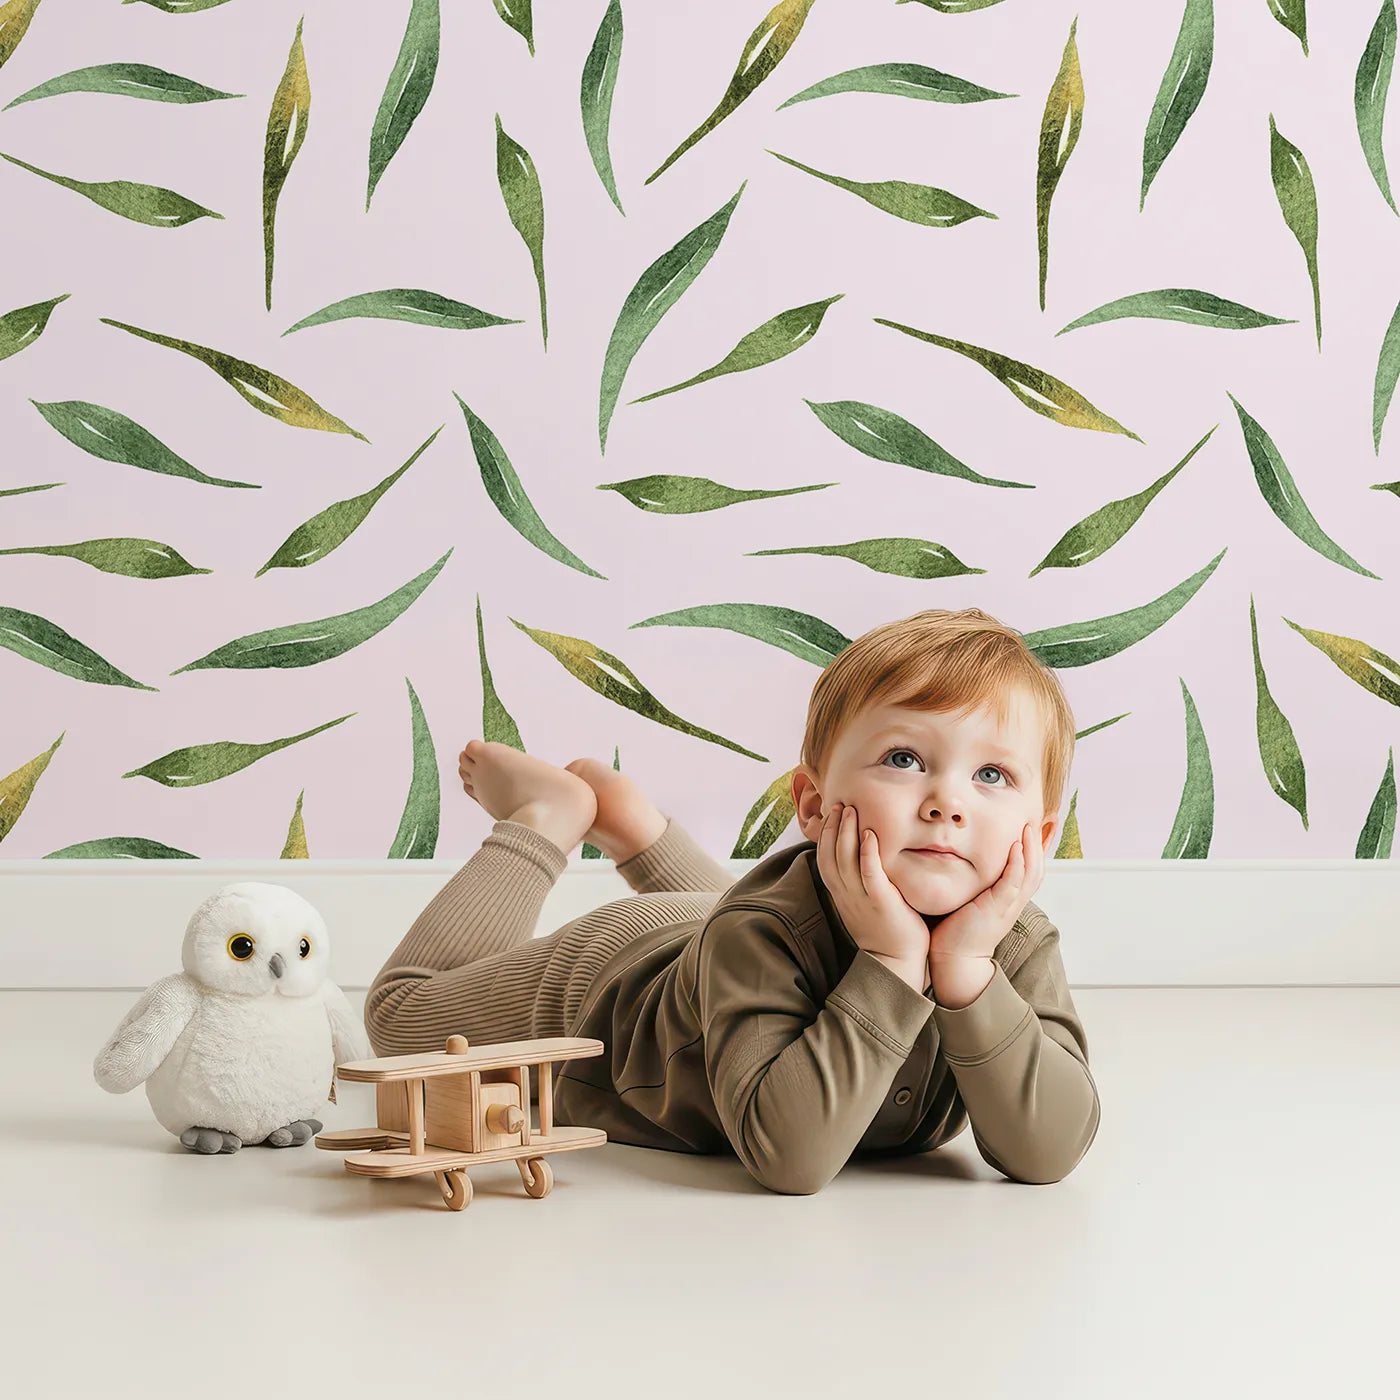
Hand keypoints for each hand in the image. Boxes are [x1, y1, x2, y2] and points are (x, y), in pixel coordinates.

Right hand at [816, 803, 930, 968]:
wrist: (895, 963)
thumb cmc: (884, 930)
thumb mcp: (862, 904)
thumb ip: (859, 883)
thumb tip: (861, 861)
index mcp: (840, 894)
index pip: (824, 858)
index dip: (824, 835)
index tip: (831, 814)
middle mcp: (845, 894)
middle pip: (830, 854)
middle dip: (833, 827)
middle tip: (838, 804)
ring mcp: (861, 898)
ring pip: (845, 860)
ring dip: (846, 832)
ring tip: (850, 810)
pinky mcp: (880, 902)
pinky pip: (869, 874)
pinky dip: (867, 853)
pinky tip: (870, 834)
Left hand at [928, 822, 1044, 965]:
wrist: (954, 960)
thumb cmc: (956, 931)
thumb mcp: (971, 903)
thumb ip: (975, 886)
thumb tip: (962, 865)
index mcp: (1008, 900)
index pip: (1028, 871)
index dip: (1033, 851)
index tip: (1032, 829)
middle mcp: (1012, 903)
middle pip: (1036, 870)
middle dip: (1037, 845)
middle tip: (1033, 822)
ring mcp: (1007, 906)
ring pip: (1030, 874)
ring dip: (1031, 849)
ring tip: (1027, 827)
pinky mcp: (997, 909)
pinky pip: (1014, 883)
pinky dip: (1017, 864)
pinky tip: (1016, 848)